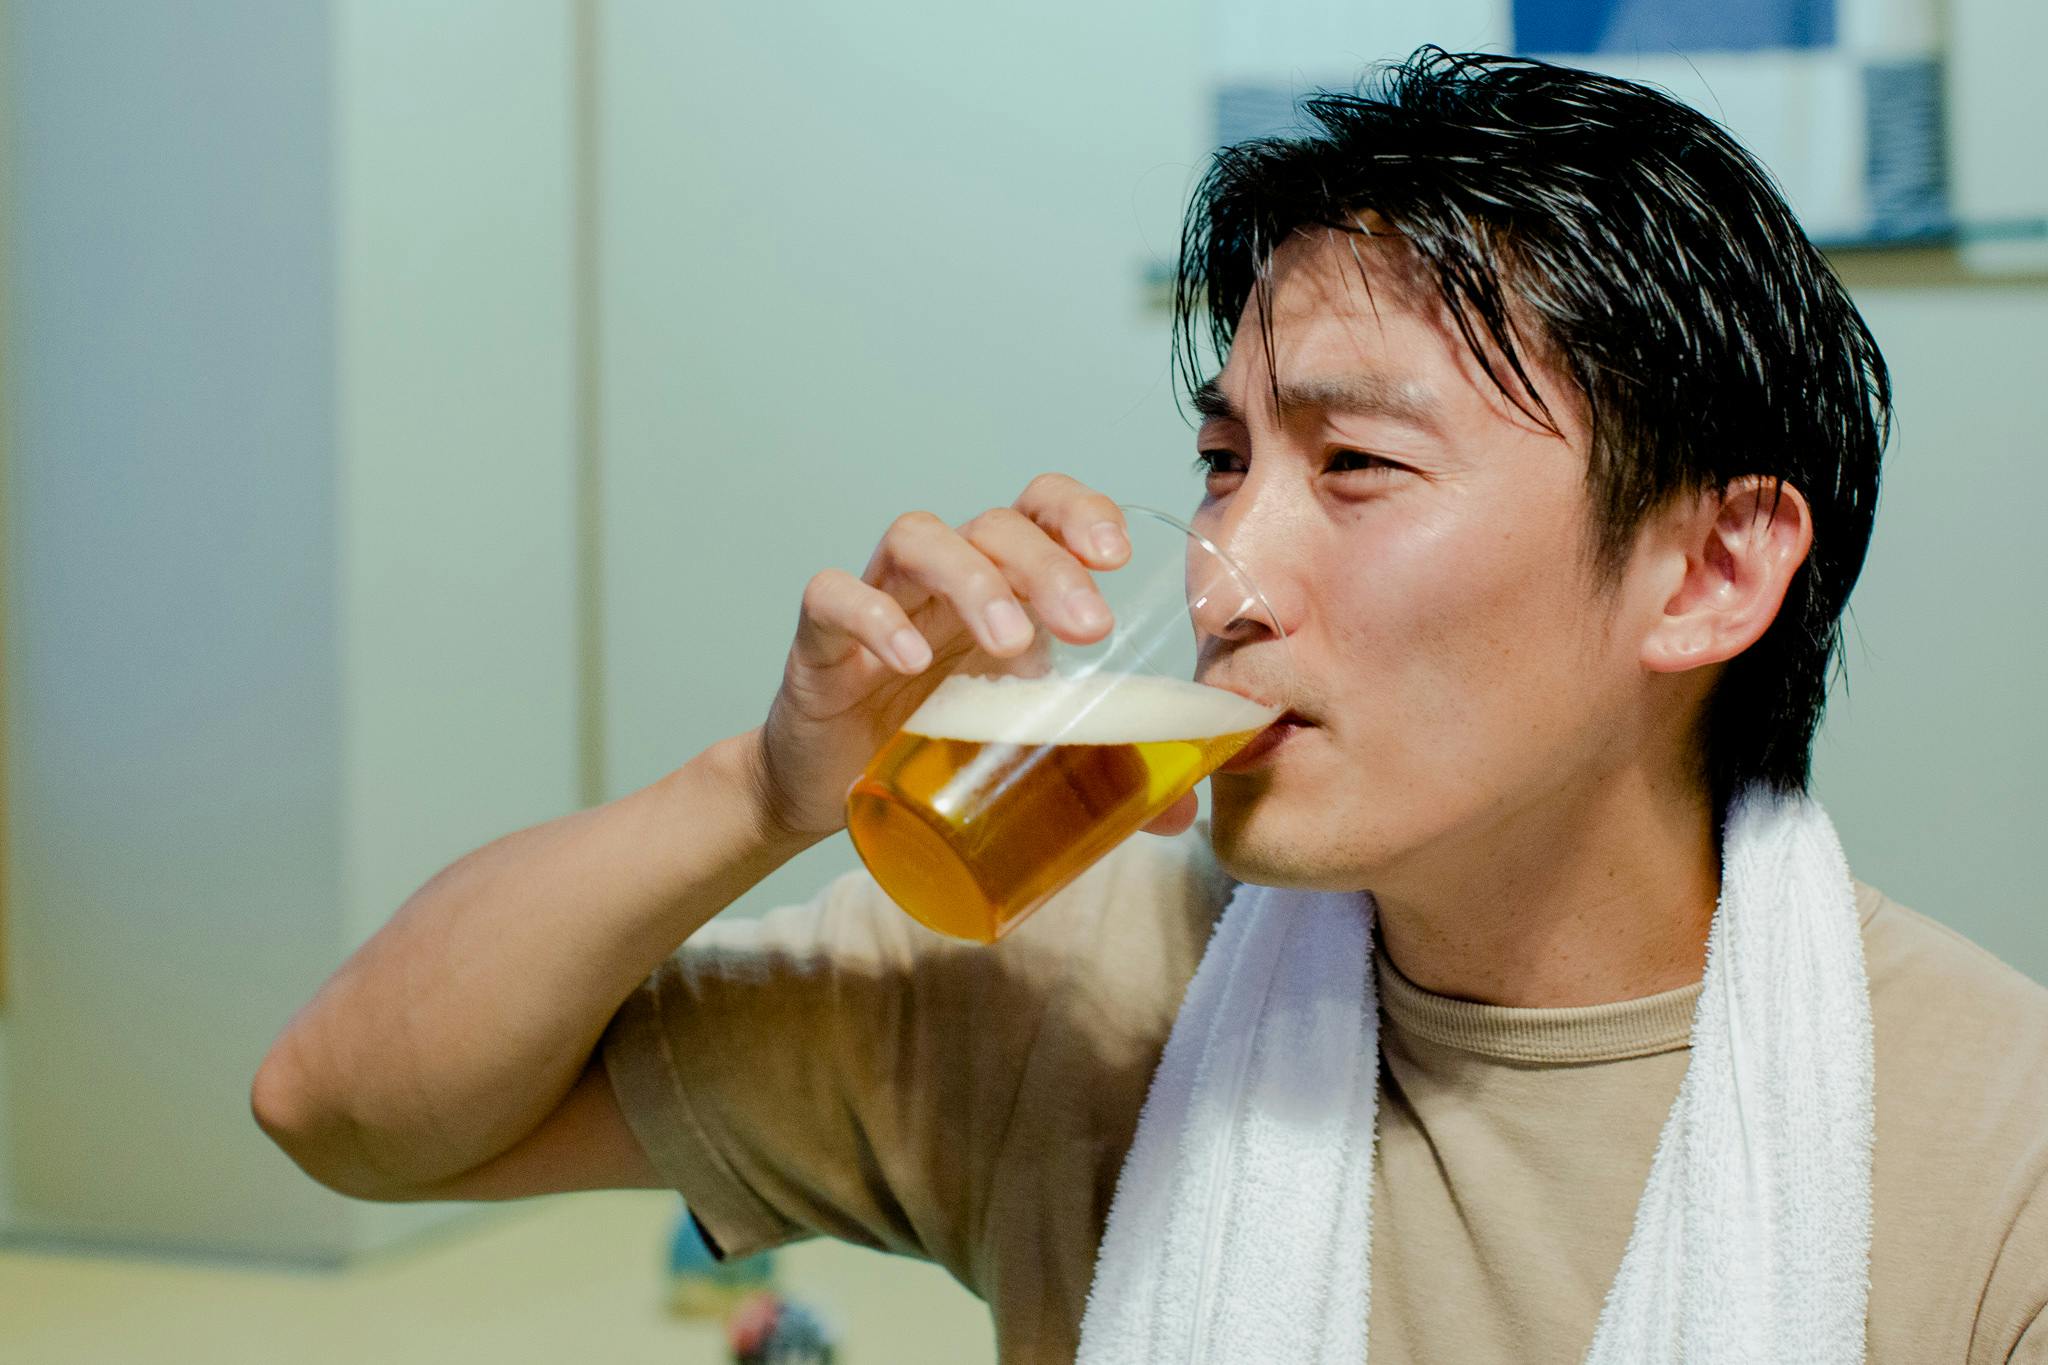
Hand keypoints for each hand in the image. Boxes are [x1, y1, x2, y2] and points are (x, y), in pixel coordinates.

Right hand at [753, 474, 1169, 840]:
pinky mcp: (819, 642)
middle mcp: (942, 580)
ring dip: (974, 579)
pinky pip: (832, 595)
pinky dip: (874, 617)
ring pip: (918, 537)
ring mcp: (879, 600)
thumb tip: (1177, 811)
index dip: (1080, 512)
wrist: (829, 792)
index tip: (1118, 556)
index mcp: (1001, 587)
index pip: (1041, 508)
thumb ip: (1100, 768)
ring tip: (1012, 644)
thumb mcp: (1023, 748)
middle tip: (1090, 630)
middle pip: (994, 524)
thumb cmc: (930, 747)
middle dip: (1049, 565)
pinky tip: (910, 660)